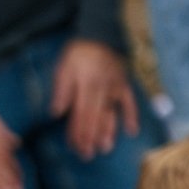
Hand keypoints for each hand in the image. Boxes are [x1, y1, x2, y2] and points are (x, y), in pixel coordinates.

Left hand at [50, 39, 138, 159]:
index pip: (80, 114)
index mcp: (85, 85)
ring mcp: (115, 88)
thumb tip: (56, 113)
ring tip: (106, 148)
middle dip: (90, 138)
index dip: (77, 132)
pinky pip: (130, 102)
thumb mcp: (64, 67)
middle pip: (95, 118)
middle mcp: (101, 89)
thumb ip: (61, 90)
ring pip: (111, 113)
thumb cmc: (79, 53)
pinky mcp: (124, 84)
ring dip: (108, 132)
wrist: (101, 33)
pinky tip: (132, 131)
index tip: (74, 146)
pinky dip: (132, 116)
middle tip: (87, 155)